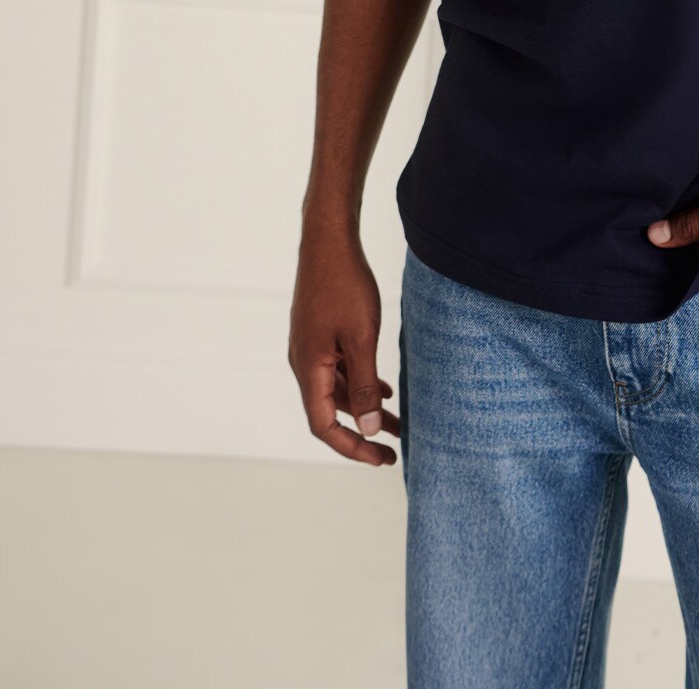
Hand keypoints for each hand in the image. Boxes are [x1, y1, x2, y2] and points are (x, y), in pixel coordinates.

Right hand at [289, 226, 399, 464]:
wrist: (329, 240)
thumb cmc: (345, 285)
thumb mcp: (361, 338)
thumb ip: (362, 385)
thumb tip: (366, 429)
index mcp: (308, 368)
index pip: (323, 425)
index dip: (351, 447)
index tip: (381, 459)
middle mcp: (303, 362)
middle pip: (330, 410)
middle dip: (362, 430)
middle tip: (395, 447)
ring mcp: (310, 347)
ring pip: (336, 389)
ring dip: (363, 406)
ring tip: (395, 419)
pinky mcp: (319, 333)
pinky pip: (337, 369)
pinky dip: (358, 382)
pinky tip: (382, 386)